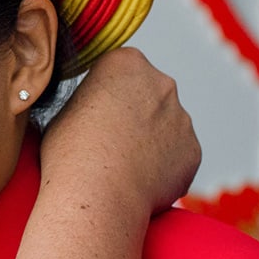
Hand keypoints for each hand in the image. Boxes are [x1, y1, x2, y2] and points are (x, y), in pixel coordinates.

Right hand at [42, 47, 199, 213]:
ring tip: (122, 165)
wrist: (95, 195)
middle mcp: (161, 83)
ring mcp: (182, 118)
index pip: (119, 69)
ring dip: (150, 139)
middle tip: (111, 140)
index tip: (95, 113)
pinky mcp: (193, 151)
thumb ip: (91, 100)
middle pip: (149, 93)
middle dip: (135, 112)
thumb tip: (99, 111)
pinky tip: (138, 179)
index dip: (105, 93)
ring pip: (166, 125)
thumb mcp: (66, 110)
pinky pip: (177, 155)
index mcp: (126, 63)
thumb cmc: (70, 153)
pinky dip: (162, 165)